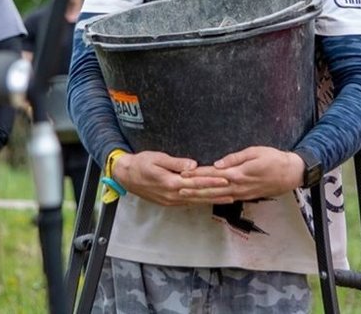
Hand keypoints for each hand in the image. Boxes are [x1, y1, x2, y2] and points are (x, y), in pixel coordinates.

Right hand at [112, 151, 228, 205]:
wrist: (125, 176)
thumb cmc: (141, 163)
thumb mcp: (158, 158)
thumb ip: (176, 163)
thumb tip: (193, 165)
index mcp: (171, 183)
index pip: (196, 182)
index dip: (212, 181)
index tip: (226, 179)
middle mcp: (172, 195)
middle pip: (199, 195)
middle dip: (217, 193)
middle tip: (234, 192)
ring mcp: (171, 201)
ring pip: (195, 201)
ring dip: (212, 200)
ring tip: (228, 198)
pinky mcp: (169, 202)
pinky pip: (188, 202)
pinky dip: (201, 202)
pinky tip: (210, 200)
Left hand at [180, 146, 303, 201]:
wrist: (289, 174)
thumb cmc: (273, 159)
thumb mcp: (255, 152)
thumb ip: (235, 158)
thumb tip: (217, 164)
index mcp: (238, 173)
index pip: (212, 174)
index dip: (196, 175)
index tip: (182, 174)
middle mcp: (237, 186)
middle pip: (211, 189)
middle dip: (193, 188)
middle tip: (176, 188)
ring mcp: (241, 194)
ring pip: (216, 197)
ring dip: (200, 196)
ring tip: (185, 195)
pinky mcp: (244, 196)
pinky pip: (224, 199)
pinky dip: (212, 199)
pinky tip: (204, 199)